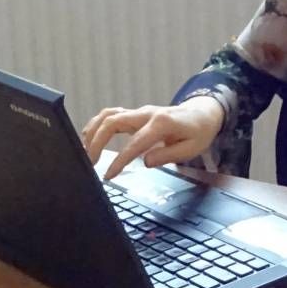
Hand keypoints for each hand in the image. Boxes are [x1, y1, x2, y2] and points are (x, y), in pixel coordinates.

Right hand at [80, 98, 225, 180]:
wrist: (201, 114)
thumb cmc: (197, 132)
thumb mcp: (191, 148)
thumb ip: (168, 154)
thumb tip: (145, 162)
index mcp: (161, 123)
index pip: (135, 143)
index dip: (120, 160)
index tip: (108, 175)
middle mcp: (146, 114)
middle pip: (113, 121)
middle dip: (96, 142)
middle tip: (90, 163)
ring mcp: (138, 112)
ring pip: (108, 115)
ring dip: (93, 131)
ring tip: (84, 152)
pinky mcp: (134, 115)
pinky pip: (110, 115)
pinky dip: (97, 125)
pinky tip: (89, 139)